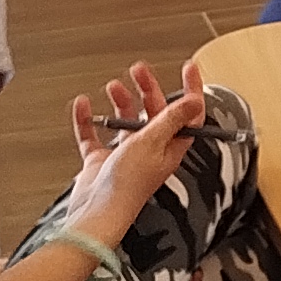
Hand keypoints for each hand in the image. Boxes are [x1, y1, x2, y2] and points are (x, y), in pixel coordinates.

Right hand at [62, 58, 205, 248]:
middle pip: (154, 113)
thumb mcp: (152, 143)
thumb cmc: (127, 186)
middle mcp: (149, 151)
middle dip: (148, 89)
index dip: (190, 91)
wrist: (96, 213)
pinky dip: (88, 120)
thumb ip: (171, 120)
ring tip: (113, 87)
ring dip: (121, 102)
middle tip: (139, 70)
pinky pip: (94, 135)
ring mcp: (124, 156)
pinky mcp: (100, 162)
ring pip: (125, 121)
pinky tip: (84, 106)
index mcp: (169, 148)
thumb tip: (195, 101)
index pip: (186, 116)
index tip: (188, 67)